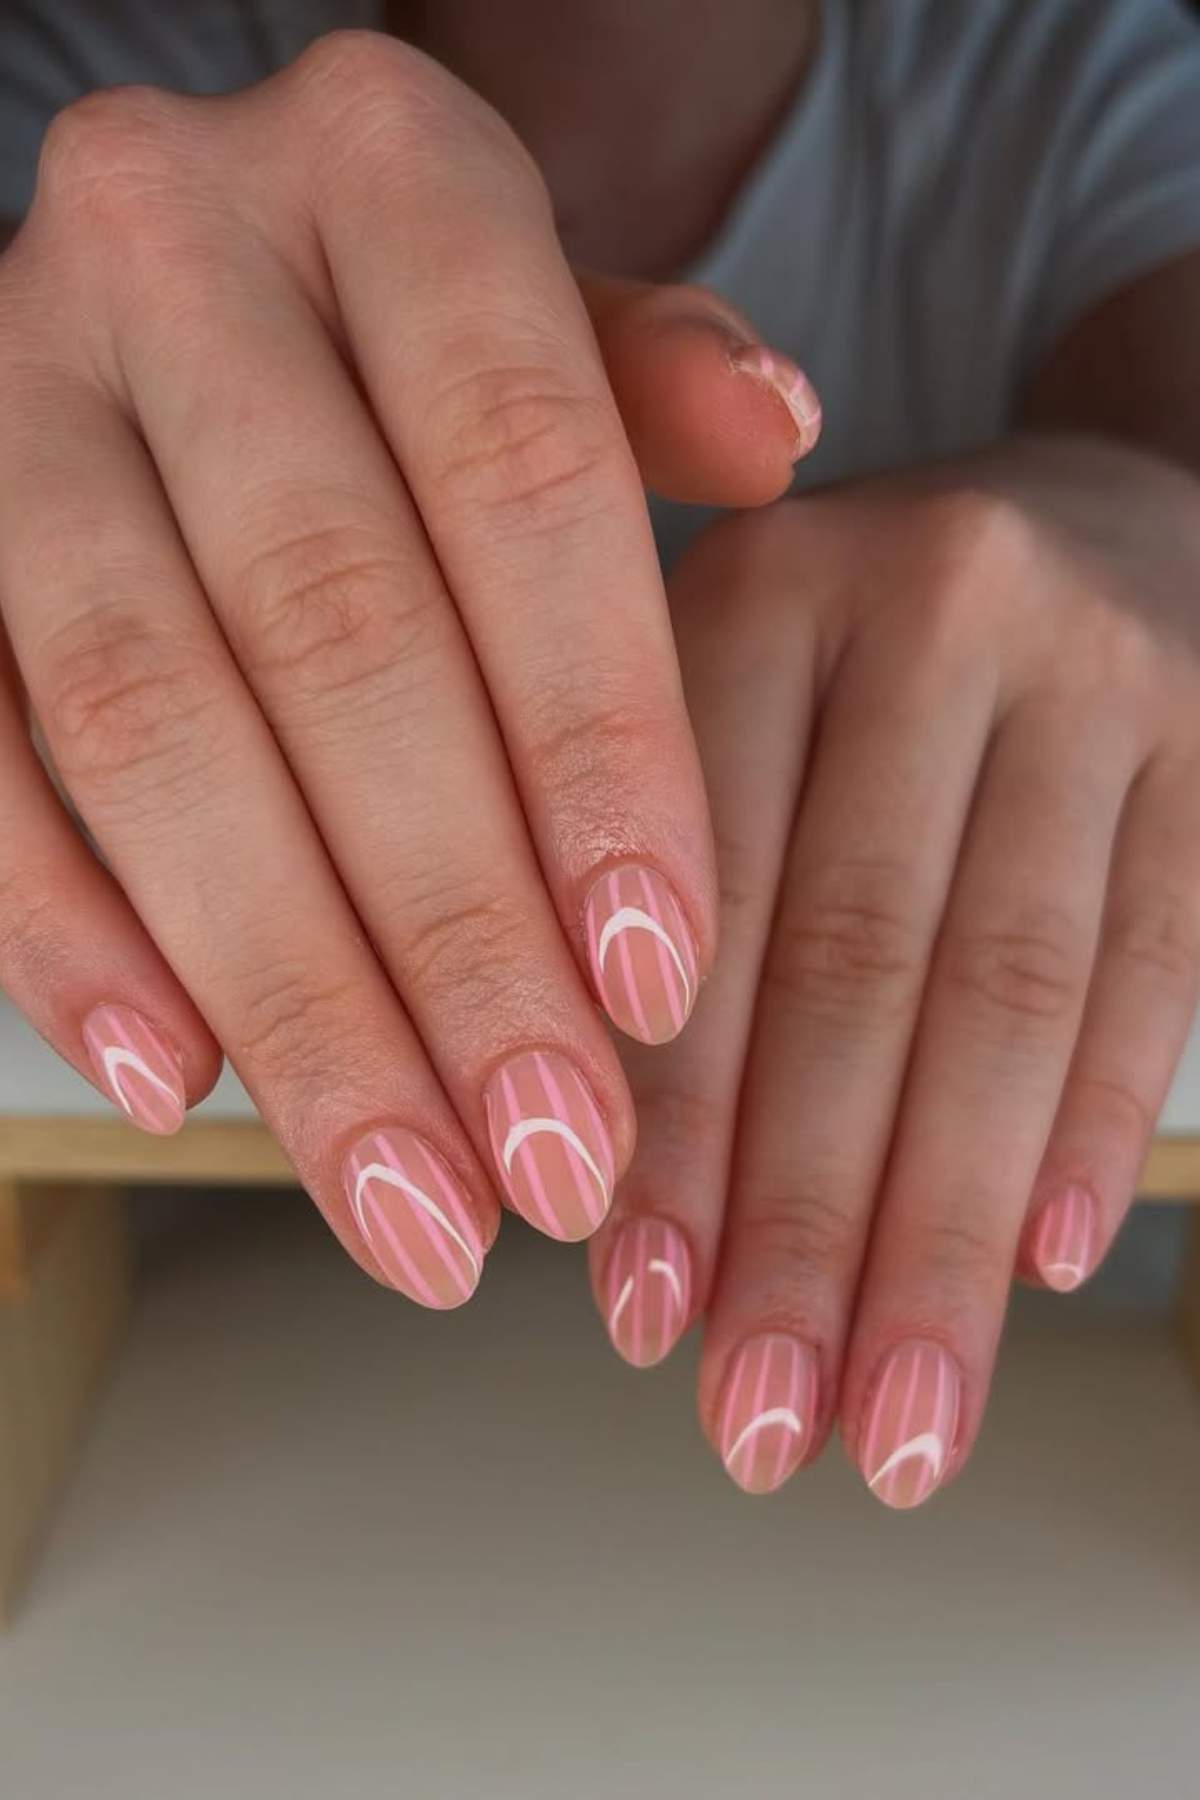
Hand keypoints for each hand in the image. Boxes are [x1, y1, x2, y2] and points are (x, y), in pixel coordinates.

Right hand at [0, 31, 818, 1304]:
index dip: (598, 747)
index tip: (660, 986)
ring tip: (405, 1192)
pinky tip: (181, 1080)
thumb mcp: (562, 311)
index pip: (522, 476)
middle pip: (332, 632)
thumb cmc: (429, 329)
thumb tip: (780, 436)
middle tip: (550, 1158)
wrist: (221, 254)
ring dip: (288, 988)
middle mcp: (174, 246)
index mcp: (383, 169)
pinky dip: (67, 930)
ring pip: (146, 719)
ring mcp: (19, 388)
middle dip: (453, 930)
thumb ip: (651, 383)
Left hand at [590, 436, 1199, 1504]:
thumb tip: (607, 1190)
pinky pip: (1160, 963)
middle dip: (802, 1227)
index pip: (704, 905)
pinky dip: (1092, 1124)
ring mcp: (1099, 669)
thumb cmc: (882, 651)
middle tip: (760, 1423)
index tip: (637, 1312)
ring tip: (893, 1417)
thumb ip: (676, 885)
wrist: (1108, 511)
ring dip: (943, 1234)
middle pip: (856, 969)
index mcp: (761, 596)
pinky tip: (1041, 1269)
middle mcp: (931, 606)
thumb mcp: (748, 693)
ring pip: (1008, 992)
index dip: (669, 1129)